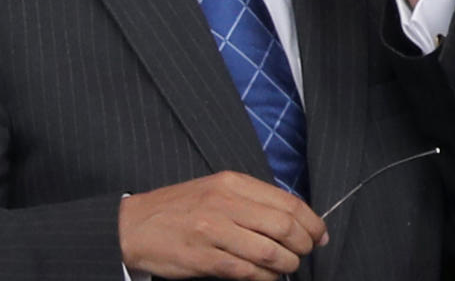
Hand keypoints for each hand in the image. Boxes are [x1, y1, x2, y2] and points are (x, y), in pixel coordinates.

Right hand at [118, 172, 327, 279]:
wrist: (134, 225)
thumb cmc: (179, 209)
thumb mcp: (215, 189)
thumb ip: (250, 199)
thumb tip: (292, 218)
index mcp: (232, 182)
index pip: (287, 201)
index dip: (312, 221)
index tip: (320, 234)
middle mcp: (225, 202)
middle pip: (284, 226)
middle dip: (303, 245)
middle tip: (304, 253)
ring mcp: (214, 230)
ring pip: (270, 252)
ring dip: (287, 265)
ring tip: (287, 268)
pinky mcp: (204, 258)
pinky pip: (247, 272)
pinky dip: (265, 279)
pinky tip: (266, 278)